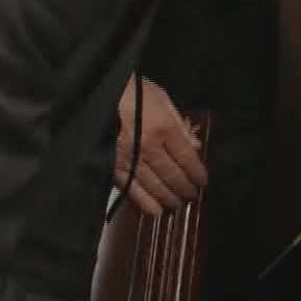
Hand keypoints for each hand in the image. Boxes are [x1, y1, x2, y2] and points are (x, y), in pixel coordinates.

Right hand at [113, 76, 207, 215]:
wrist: (97, 93)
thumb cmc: (131, 90)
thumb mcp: (161, 98)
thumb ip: (179, 123)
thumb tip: (194, 147)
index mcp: (162, 125)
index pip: (186, 157)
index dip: (196, 172)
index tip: (203, 181)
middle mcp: (147, 145)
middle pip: (171, 174)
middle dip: (185, 188)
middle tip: (192, 195)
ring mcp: (128, 158)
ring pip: (153, 185)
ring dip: (168, 198)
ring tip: (177, 204)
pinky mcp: (111, 166)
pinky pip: (130, 189)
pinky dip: (144, 202)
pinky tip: (154, 211)